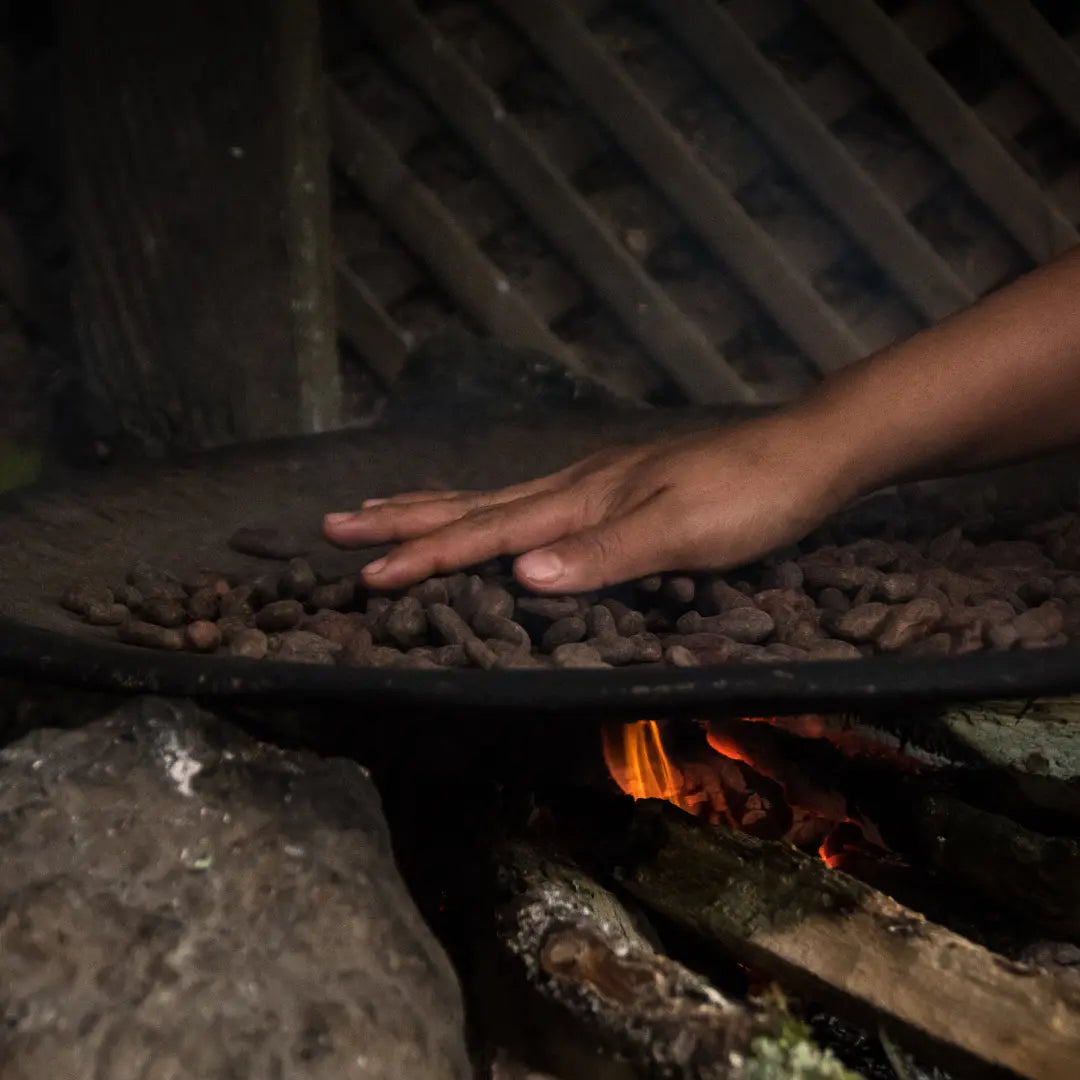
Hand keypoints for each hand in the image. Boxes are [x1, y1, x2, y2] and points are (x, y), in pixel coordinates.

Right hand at [323, 413, 850, 592]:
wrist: (806, 453)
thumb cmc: (751, 498)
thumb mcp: (683, 532)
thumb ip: (604, 554)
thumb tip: (519, 576)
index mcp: (583, 500)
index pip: (487, 533)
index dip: (425, 556)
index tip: (365, 575)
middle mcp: (576, 487)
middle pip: (473, 505)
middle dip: (402, 520)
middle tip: (335, 525)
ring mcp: (594, 483)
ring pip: (495, 497)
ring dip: (433, 507)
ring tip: (383, 507)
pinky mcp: (615, 487)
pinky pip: (528, 500)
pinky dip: (486, 508)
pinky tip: (487, 511)